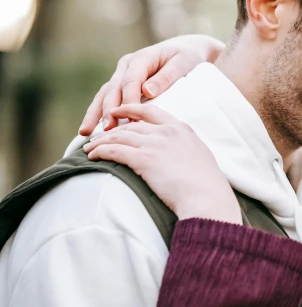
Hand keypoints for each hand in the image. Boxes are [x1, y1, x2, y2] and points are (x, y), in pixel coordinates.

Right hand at [80, 34, 224, 134]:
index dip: (129, 100)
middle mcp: (127, 65)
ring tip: (85, 132)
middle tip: (106, 130)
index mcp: (142, 58)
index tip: (130, 120)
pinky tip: (89, 128)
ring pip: (104, 94)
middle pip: (113, 89)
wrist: (186, 49)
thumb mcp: (183, 63)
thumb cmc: (187, 56)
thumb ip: (166, 77)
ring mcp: (122, 74)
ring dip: (95, 113)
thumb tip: (148, 92)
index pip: (131, 81)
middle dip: (107, 110)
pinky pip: (107, 98)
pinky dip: (98, 112)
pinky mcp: (122, 84)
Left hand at [83, 103, 241, 224]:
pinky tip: (93, 156)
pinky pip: (114, 151)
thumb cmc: (207, 184)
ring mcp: (155, 144)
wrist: (206, 197)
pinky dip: (101, 152)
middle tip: (98, 137)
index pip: (152, 112)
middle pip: (131, 125)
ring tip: (89, 149)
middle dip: (111, 130)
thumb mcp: (200, 156)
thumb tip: (178, 154)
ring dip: (100, 142)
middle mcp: (167, 132)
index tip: (118, 111)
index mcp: (181, 128)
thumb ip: (185, 148)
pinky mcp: (143, 159)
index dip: (132, 109)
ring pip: (119, 136)